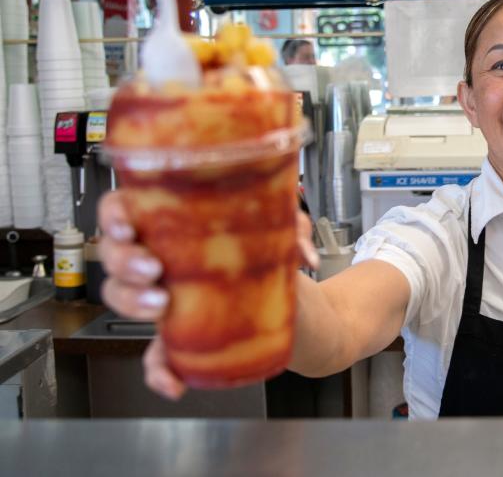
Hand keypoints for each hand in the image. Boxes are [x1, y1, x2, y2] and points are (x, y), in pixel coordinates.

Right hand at [98, 191, 319, 400]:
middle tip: (153, 268)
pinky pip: (154, 357)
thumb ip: (292, 230)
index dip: (114, 215)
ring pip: (121, 297)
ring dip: (131, 302)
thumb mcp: (284, 231)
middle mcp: (160, 259)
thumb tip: (300, 251)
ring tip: (161, 305)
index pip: (125, 209)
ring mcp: (163, 298)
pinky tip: (174, 381)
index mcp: (175, 224)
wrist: (292, 307)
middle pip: (114, 255)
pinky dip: (159, 373)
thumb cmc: (271, 257)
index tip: (127, 225)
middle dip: (124, 262)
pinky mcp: (175, 337)